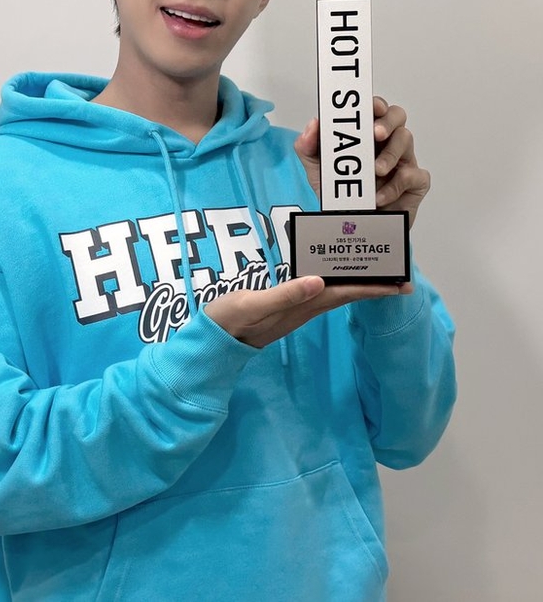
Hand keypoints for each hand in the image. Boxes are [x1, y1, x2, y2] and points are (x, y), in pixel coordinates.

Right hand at [204, 276, 405, 347]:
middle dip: (375, 286)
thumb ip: (285, 294)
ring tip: (377, 274)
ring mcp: (296, 309)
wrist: (213, 341)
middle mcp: (305, 308)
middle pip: (348, 294)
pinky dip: (335, 282)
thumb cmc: (230, 320)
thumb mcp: (253, 305)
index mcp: (302, 305)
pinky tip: (335, 277)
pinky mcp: (286, 306)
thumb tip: (319, 282)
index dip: (374, 288)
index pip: (346, 294)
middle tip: (401, 277)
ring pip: (336, 294)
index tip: (402, 285)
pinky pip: (320, 292)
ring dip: (358, 284)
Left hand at [294, 96, 430, 228]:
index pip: (374, 109)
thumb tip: (314, 124)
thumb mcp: (317, 170)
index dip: (374, 103)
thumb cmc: (341, 195)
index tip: (368, 107)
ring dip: (390, 154)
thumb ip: (308, 147)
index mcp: (366, 136)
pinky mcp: (414, 183)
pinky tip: (378, 197)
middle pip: (397, 116)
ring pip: (407, 140)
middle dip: (388, 120)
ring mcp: (403, 162)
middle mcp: (386, 144)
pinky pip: (413, 175)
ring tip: (375, 170)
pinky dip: (395, 186)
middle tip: (375, 133)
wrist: (353, 227)